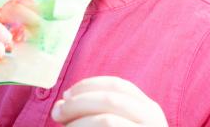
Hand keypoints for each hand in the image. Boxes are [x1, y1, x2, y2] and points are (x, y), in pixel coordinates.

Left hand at [51, 76, 167, 125]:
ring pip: (107, 120)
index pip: (118, 85)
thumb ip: (90, 114)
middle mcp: (153, 119)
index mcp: (148, 108)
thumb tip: (60, 107)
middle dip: (78, 103)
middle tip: (56, 113)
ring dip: (80, 123)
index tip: (66, 95)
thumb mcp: (113, 125)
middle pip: (110, 99)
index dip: (89, 86)